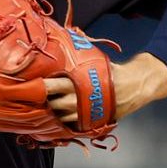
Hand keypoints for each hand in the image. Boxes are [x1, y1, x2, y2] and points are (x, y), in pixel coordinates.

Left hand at [46, 53, 166, 123]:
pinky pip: (71, 126)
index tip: (30, 85)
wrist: (135, 85)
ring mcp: (85, 114)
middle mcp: (79, 100)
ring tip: (47, 107)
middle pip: (52, 104)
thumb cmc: (112, 71)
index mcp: (78, 82)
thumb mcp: (93, 60)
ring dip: (53, 113)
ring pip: (60, 118)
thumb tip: (60, 41)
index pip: (51, 86)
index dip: (40, 86)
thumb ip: (76, 57)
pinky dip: (64, 122)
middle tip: (37, 97)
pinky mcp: (91, 123)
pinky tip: (59, 117)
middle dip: (44, 101)